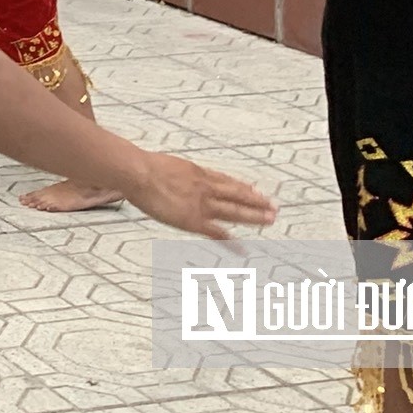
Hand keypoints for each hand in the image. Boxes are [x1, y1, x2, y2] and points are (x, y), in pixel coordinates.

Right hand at [127, 152, 278, 239]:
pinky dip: (231, 243)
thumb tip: (165, 171)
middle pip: (237, 194)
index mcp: (198, 173)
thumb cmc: (143, 167)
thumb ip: (172, 171)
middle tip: (274, 206)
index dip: (242, 186)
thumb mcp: (163, 163)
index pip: (226, 180)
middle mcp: (205, 188)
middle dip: (257, 201)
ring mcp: (202, 204)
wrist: (138, 173)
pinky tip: (244, 249)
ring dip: (254, 216)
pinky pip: (218, 233)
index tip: (255, 190)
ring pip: (235, 211)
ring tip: (271, 220)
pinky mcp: (194, 220)